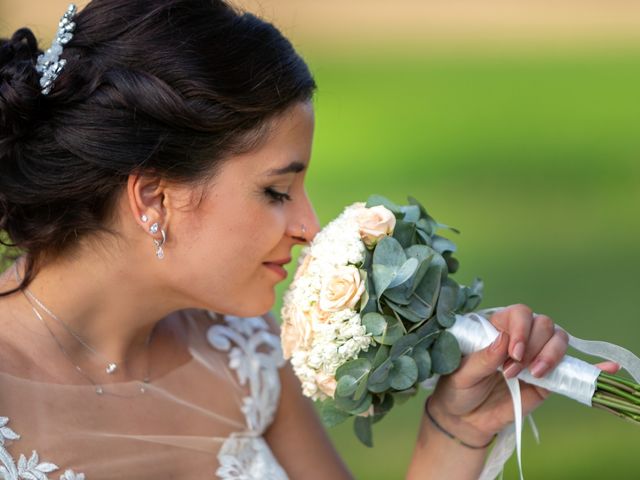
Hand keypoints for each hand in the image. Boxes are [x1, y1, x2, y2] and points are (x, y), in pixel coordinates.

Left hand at [427, 304, 619, 446]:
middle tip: (512, 371)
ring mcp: (536, 356)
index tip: (513, 352)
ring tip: (533, 375)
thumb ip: (482, 358)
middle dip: (532, 347)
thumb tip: (504, 340)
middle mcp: (521, 337)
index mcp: (497, 327)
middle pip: (543, 324)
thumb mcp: (462, 373)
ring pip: (558, 340)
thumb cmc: (458, 388)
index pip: (519, 314)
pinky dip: (592, 366)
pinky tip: (607, 368)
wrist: (466, 418)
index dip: (521, 329)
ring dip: (550, 355)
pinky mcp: (548, 379)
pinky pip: (572, 368)